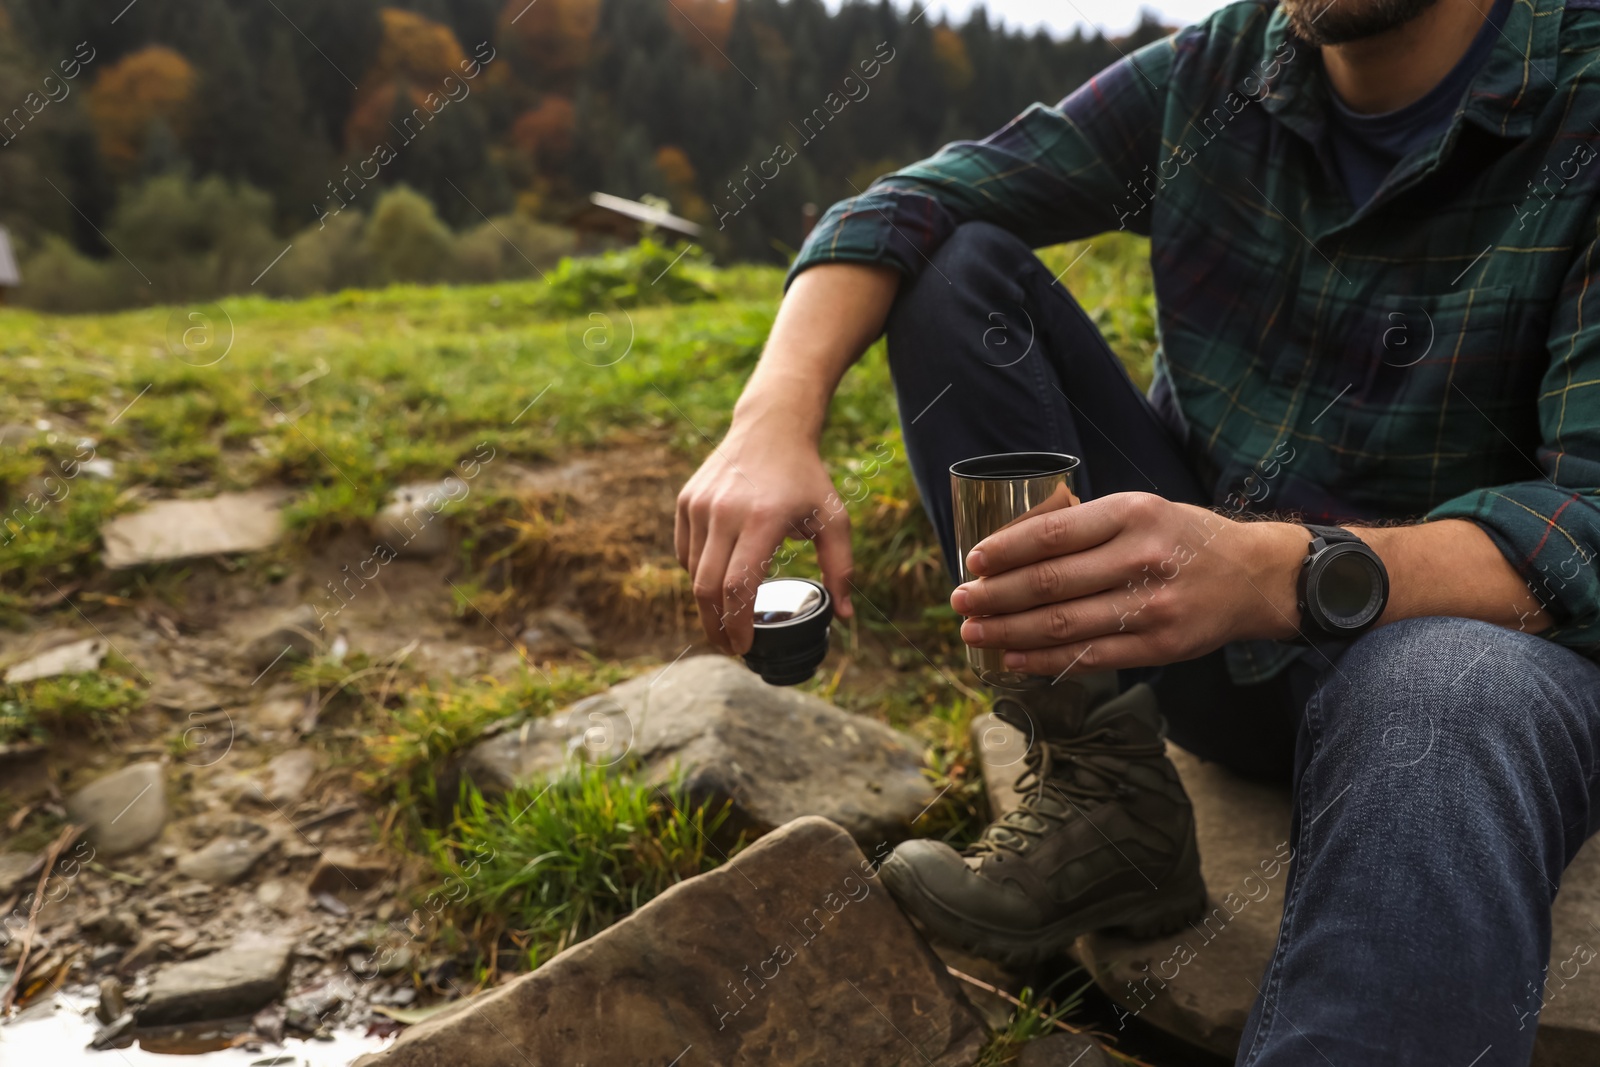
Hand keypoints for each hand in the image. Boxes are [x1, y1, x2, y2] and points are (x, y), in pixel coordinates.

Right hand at [675, 422, 855, 654]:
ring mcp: (700, 506)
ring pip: (693, 572)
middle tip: (730, 647)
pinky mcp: (685, 501)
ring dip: (707, 603)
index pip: (739, 586)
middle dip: (715, 627)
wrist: (771, 428)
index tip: (744, 647)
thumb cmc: (806, 477)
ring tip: (726, 619)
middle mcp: (725, 512)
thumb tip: (845, 616)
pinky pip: (684, 553)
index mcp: (763, 520)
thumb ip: (841, 569)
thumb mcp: (833, 520)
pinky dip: (698, 574)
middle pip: (706, 588)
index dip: (737, 625)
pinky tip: (717, 582)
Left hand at [951, 492, 1304, 673]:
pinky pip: (1089, 657)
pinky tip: (1013, 656)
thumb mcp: (1140, 508)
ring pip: (1063, 624)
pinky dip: (1044, 659)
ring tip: (973, 631)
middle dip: (994, 595)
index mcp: (1132, 515)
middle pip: (1050, 583)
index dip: (1005, 550)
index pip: (1053, 534)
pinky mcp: (1159, 646)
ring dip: (1008, 631)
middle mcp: (1141, 559)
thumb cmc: (1182, 538)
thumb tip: (1011, 540)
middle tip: (959, 600)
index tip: (972, 561)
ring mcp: (1151, 607)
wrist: (1254, 577)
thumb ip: (1085, 522)